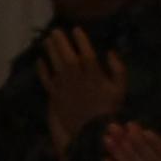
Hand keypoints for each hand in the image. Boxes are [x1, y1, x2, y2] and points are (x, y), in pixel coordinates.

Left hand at [38, 27, 130, 153]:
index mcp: (95, 77)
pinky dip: (42, 70)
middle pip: (68, 58)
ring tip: (47, 40)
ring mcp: (65, 88)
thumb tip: (110, 52)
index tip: (76, 29)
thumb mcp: (120, 88)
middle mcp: (78, 80)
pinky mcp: (55, 96)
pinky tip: (39, 60)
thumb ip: (118, 69)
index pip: (87, 55)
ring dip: (50, 52)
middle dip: (61, 43)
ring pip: (56, 66)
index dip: (81, 41)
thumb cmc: (109, 108)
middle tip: (55, 31)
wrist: (92, 131)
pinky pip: (46, 81)